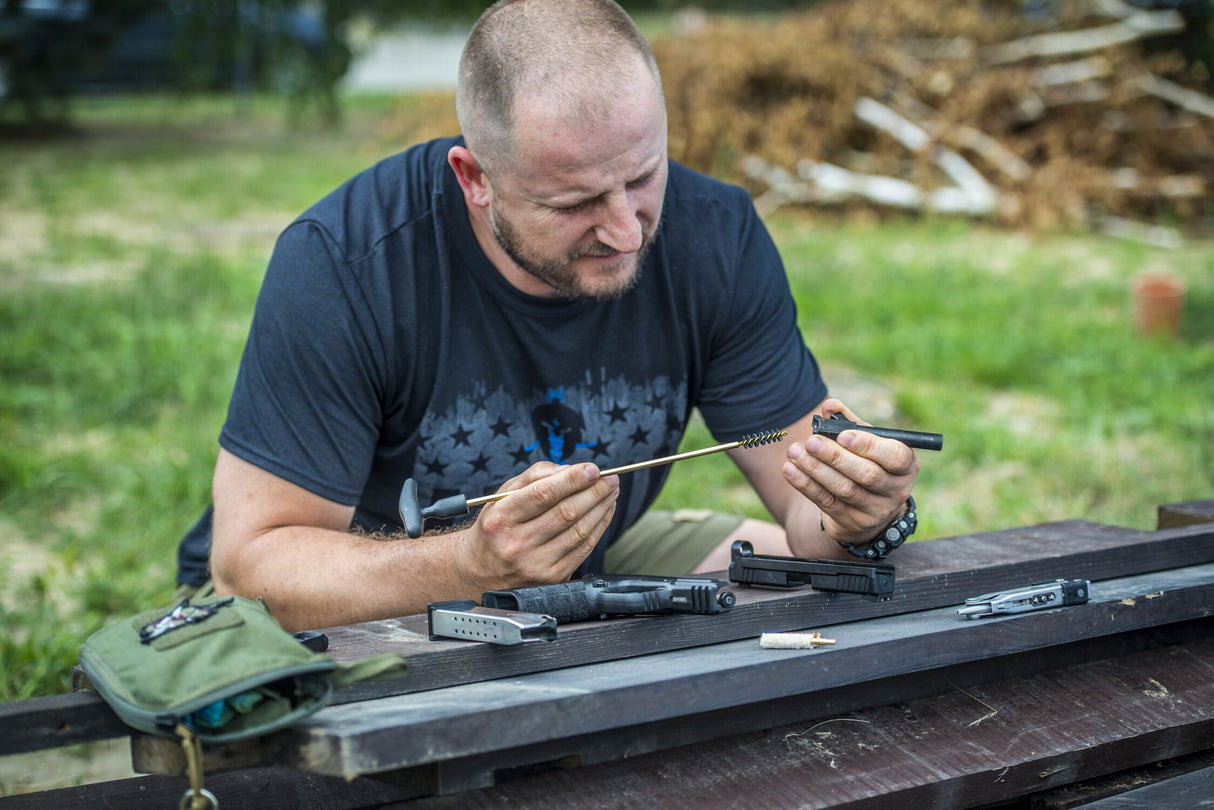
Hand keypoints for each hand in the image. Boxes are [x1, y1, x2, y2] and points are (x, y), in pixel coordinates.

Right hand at [456, 461, 619, 588]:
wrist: (480, 570)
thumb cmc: (495, 528)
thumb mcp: (502, 496)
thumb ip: (534, 477)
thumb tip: (570, 470)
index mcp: (501, 519)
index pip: (543, 494)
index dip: (572, 479)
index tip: (592, 469)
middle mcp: (516, 544)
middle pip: (566, 512)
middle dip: (594, 492)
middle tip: (609, 479)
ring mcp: (535, 564)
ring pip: (580, 531)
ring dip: (601, 508)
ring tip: (611, 492)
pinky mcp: (552, 578)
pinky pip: (583, 549)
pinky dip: (599, 527)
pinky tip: (604, 513)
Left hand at [782, 398, 918, 544]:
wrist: (867, 507)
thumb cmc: (868, 463)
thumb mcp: (866, 443)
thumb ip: (850, 423)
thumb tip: (830, 406)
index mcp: (906, 466)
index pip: (896, 457)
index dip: (869, 446)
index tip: (843, 435)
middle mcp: (896, 490)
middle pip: (867, 474)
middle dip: (835, 457)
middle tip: (812, 442)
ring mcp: (875, 510)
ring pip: (844, 489)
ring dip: (816, 469)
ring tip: (795, 452)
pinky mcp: (852, 522)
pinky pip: (827, 502)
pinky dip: (806, 484)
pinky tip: (790, 470)